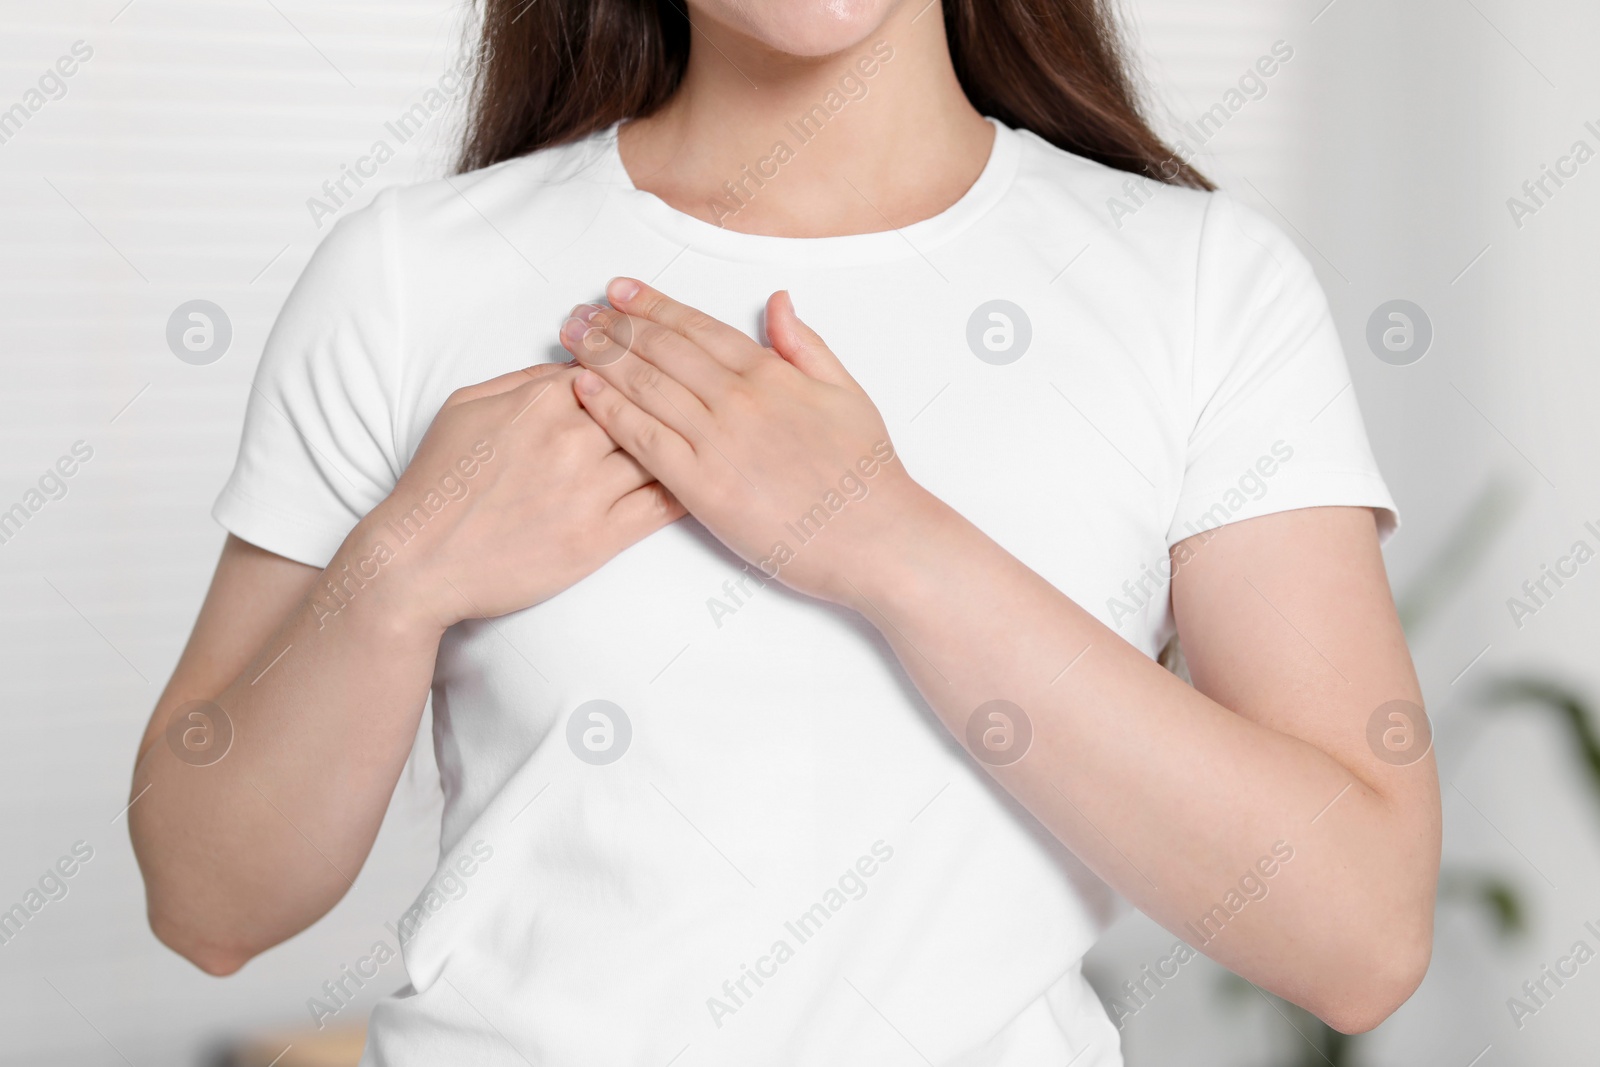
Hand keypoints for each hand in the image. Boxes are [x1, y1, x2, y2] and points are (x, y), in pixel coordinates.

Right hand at [363, 361, 683, 628]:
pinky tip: (706, 480)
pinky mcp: (600, 537)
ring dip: (686, 443)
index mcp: (543, 400)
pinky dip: (687, 489)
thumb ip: (526, 378)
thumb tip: (575, 364)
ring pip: (662, 450)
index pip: (614, 368)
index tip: (653, 370)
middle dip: (670, 401)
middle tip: (698, 398)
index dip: (636, 369)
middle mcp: (573, 439)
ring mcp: (589, 489)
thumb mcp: (467, 404)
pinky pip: (661, 505)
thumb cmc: (439, 481)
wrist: (420, 558)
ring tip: (714, 437)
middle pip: (646, 405)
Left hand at [558, 279, 923, 605]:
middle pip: (661, 350)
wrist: (879, 537)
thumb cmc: (867, 474)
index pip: (697, 328)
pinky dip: (610, 411)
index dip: (653, 305)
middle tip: (579, 310)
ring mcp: (718, 441)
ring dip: (602, 358)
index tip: (619, 289)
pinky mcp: (703, 486)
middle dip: (614, 325)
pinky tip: (582, 390)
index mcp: (771, 374)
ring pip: (646, 386)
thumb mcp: (847, 393)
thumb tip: (778, 301)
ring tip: (570, 338)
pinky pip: (644, 439)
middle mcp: (739, 399)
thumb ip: (806, 346)